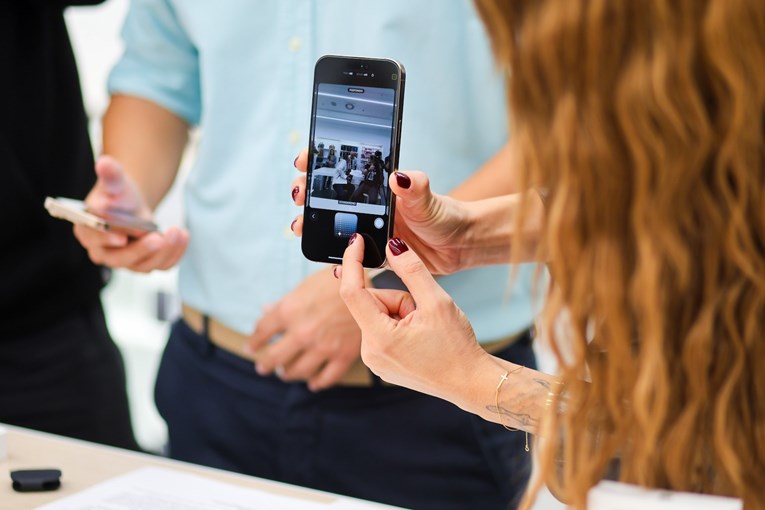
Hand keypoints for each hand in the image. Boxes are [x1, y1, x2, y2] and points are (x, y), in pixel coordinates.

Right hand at [73, 155, 188, 271]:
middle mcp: (103, 252)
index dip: (107, 239)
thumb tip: (104, 163)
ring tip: (177, 232)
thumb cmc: (118, 195)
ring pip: (144, 265)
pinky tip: (184, 237)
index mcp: (87, 232)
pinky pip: (162, 265)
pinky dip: (175, 253)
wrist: (133, 205)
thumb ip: (111, 175)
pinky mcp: (146, 264)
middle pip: (119, 259)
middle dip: (140, 250)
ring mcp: (125, 261)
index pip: (94, 239)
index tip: (122, 237)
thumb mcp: (116, 182)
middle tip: (157, 238)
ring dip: (164, 251)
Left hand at [247, 267, 361, 391]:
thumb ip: (285, 302)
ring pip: (297, 371)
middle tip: (263, 367)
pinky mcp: (343, 356)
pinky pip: (327, 377)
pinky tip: (314, 383)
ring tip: (286, 373)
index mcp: (289, 311)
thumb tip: (267, 310)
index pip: (262, 331)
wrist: (370, 284)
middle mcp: (302, 332)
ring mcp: (322, 347)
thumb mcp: (306, 285)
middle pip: (275, 357)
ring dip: (289, 374)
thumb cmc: (337, 279)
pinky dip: (318, 382)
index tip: (251, 347)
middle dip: (266, 364)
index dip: (255, 341)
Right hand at [289, 149, 471, 274]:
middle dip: (307, 195)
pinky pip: (351, 257)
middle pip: (328, 197)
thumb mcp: (428, 198)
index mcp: (377, 187)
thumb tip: (398, 176)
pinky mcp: (375, 254)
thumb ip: (414, 186)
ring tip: (302, 228)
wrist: (459, 245)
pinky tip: (334, 266)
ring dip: (314, 226)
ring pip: (333, 226)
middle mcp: (369, 206)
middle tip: (299, 198)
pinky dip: (340, 261)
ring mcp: (370, 230)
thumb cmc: (445, 214)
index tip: (305, 160)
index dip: (319, 162)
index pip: (342, 168)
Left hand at [339, 234, 491, 405]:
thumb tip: (393, 246)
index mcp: (379, 338)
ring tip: (425, 329)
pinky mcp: (382, 362)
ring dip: (401, 312)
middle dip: (397, 299)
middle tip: (423, 313)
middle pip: (371, 303)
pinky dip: (399, 325)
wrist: (470, 382)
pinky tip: (420, 338)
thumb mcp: (437, 302)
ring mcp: (374, 360)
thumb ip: (411, 270)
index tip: (358, 241)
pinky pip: (382, 330)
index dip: (353, 261)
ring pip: (378, 315)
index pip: (352, 291)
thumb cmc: (457, 348)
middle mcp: (370, 352)